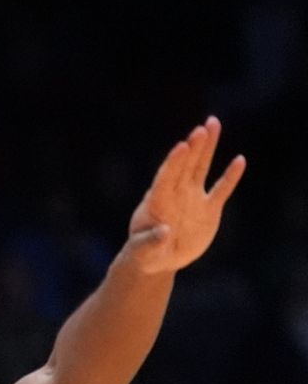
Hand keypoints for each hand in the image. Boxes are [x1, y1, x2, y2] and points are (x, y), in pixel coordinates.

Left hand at [126, 116, 245, 273]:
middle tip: (203, 127)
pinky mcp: (209, 209)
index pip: (165, 178)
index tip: (182, 146)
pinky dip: (230, 176)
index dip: (173, 163)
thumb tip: (164, 232)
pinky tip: (239, 160)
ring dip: (207, 148)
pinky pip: (221, 189)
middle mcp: (175, 194)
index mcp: (157, 201)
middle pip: (185, 166)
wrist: (158, 258)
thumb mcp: (144, 251)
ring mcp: (192, 198)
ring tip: (212, 124)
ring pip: (201, 168)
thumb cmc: (144, 253)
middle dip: (194, 147)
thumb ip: (152, 241)